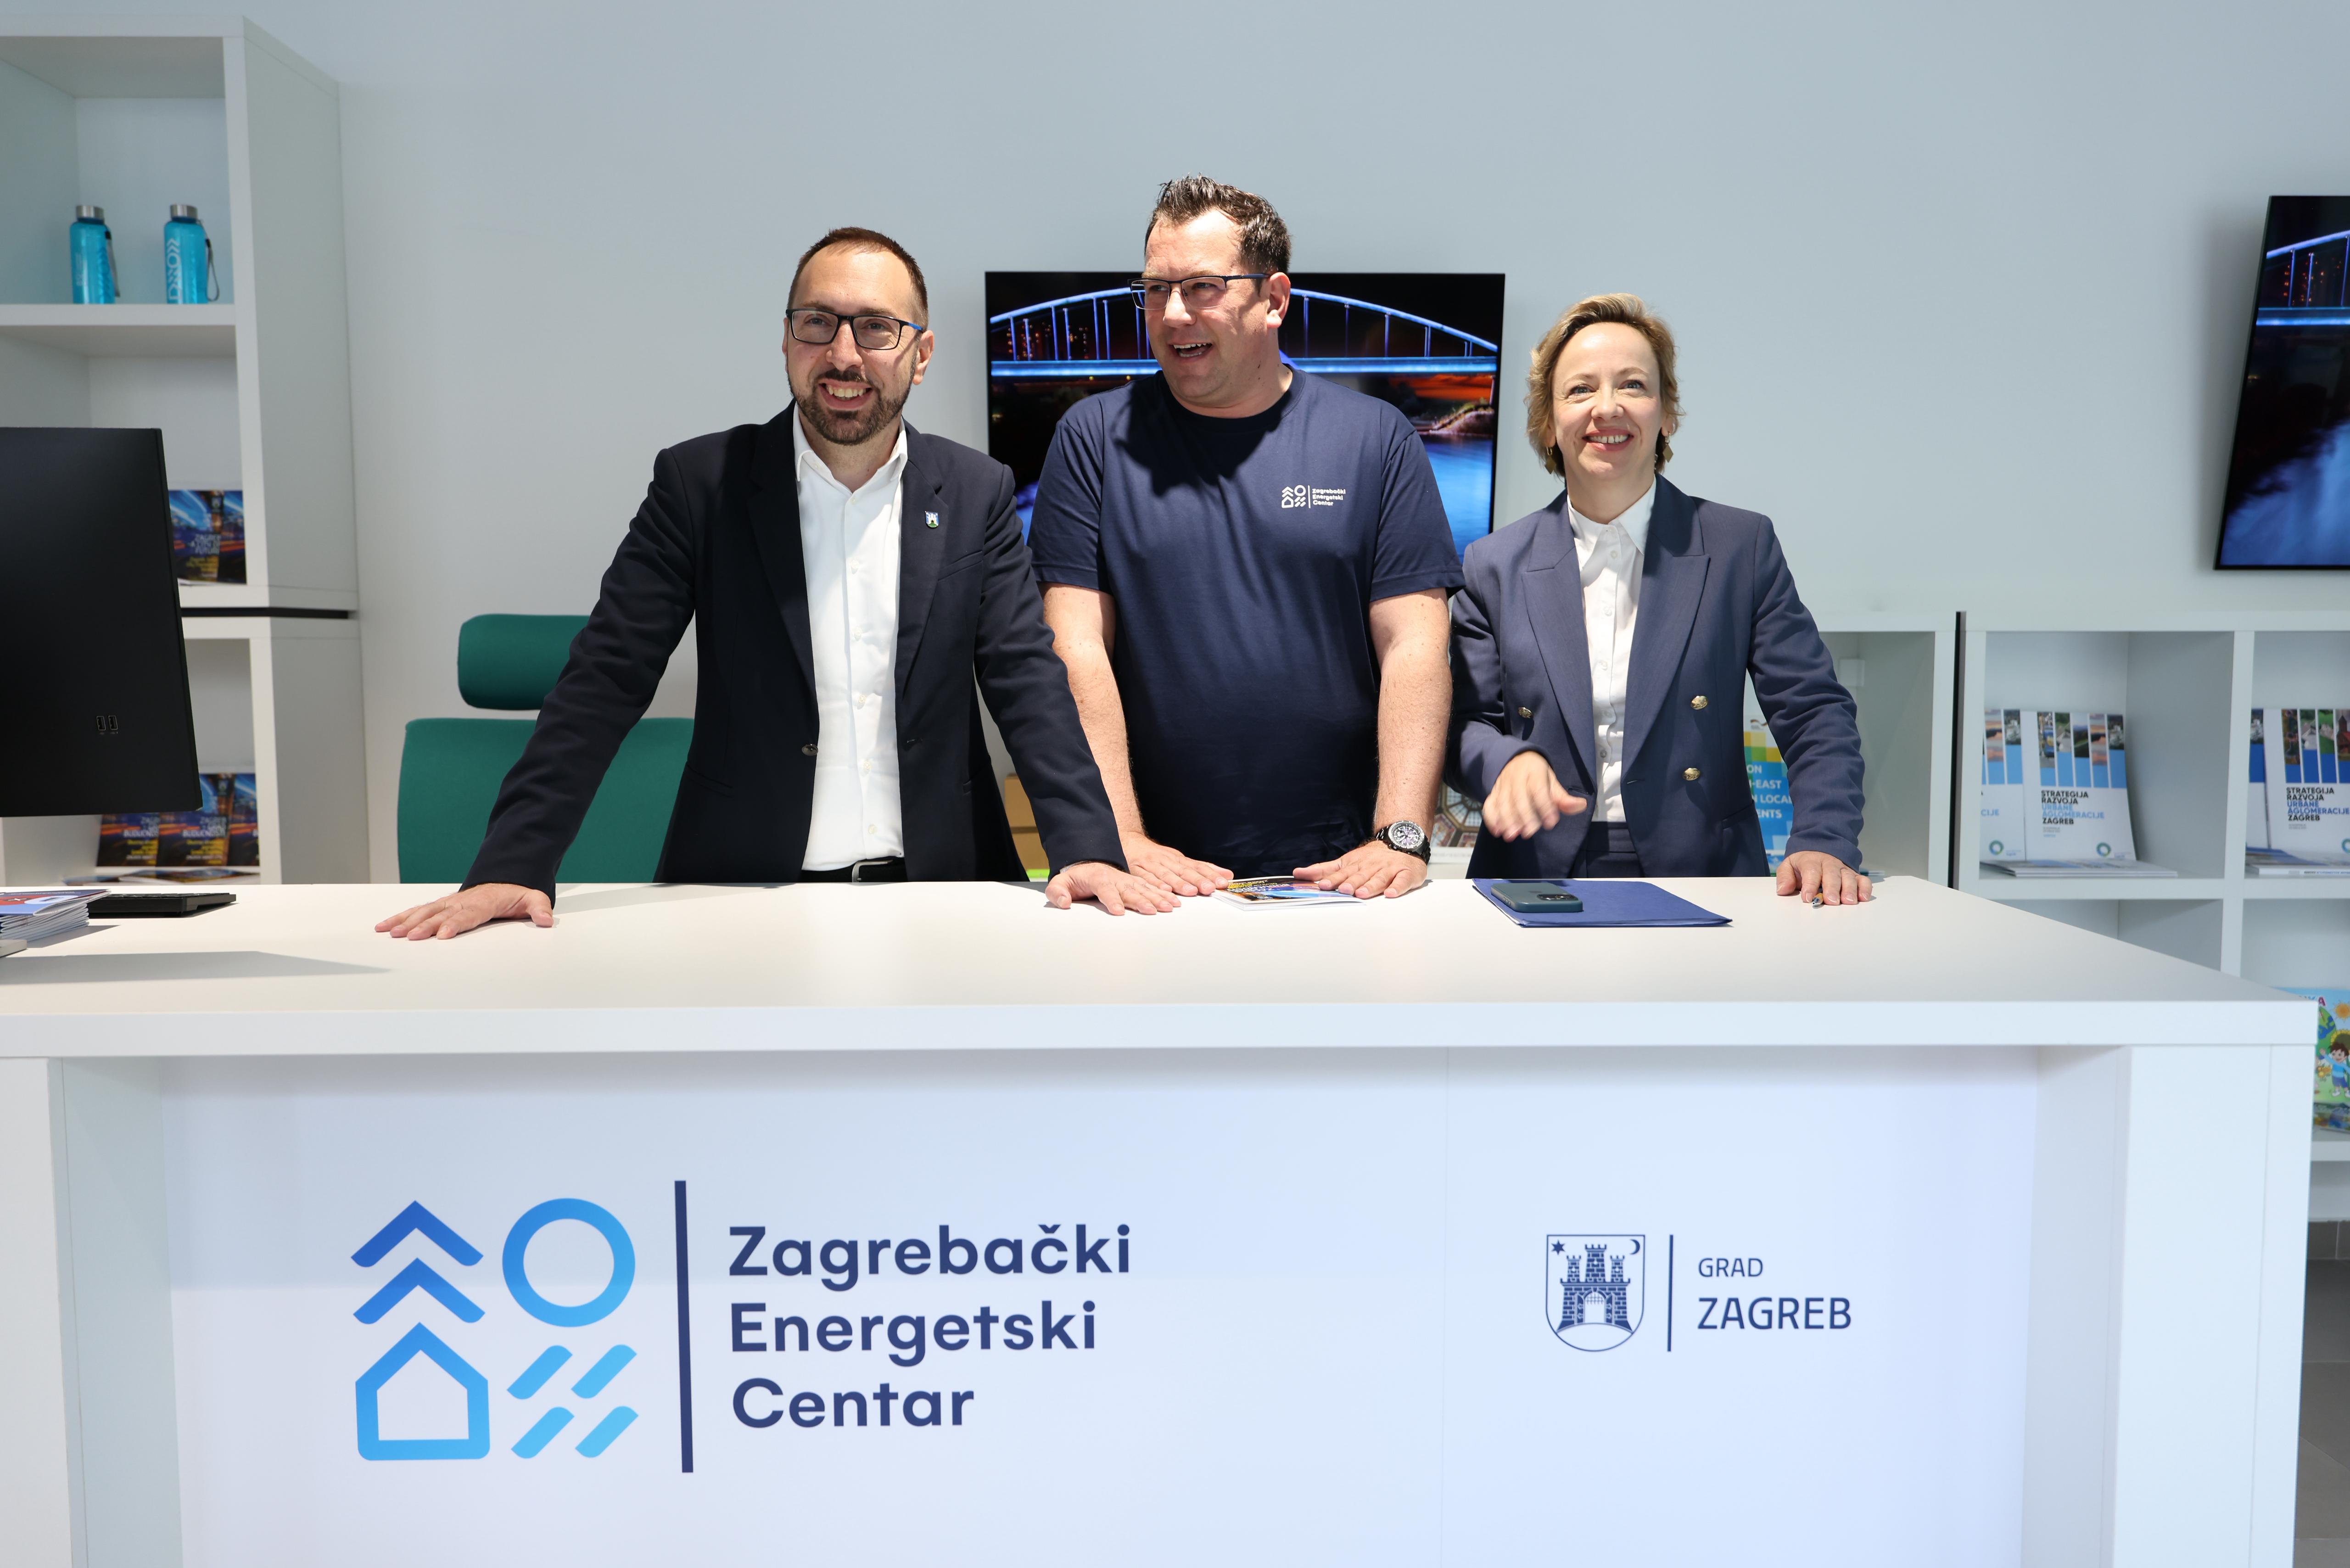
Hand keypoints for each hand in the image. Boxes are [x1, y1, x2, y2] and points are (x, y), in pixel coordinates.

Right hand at [375, 883, 552, 939]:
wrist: (504, 880)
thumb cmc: (516, 894)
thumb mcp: (533, 898)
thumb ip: (539, 908)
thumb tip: (546, 919)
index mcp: (483, 902)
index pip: (467, 915)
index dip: (454, 924)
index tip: (442, 935)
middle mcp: (461, 902)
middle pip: (441, 915)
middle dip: (424, 926)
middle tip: (409, 937)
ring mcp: (448, 903)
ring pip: (424, 911)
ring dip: (407, 922)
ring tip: (390, 932)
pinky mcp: (440, 905)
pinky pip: (418, 910)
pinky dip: (401, 917)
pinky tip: (385, 927)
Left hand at [1045, 860, 1179, 915]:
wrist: (1087, 864)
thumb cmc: (1074, 878)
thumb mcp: (1060, 882)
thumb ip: (1057, 892)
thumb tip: (1064, 902)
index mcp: (1097, 877)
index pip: (1105, 889)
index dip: (1112, 900)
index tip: (1118, 911)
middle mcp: (1115, 878)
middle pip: (1129, 890)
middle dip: (1141, 901)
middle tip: (1151, 911)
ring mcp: (1127, 880)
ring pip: (1144, 889)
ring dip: (1157, 898)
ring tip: (1168, 907)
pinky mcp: (1135, 883)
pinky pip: (1151, 888)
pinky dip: (1162, 895)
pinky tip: (1173, 902)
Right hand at [1119, 833, 1231, 896]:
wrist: (1129, 842)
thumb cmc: (1158, 855)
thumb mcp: (1180, 859)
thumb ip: (1202, 868)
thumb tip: (1227, 875)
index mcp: (1177, 858)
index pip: (1197, 866)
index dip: (1210, 874)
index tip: (1222, 882)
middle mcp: (1166, 860)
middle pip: (1184, 870)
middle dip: (1198, 880)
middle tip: (1209, 888)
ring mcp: (1152, 865)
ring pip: (1167, 875)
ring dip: (1179, 883)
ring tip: (1190, 891)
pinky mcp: (1138, 870)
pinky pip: (1147, 878)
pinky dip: (1156, 884)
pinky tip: (1164, 890)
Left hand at [1295, 842, 1427, 898]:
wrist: (1401, 842)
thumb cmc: (1370, 858)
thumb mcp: (1345, 861)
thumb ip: (1323, 869)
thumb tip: (1298, 873)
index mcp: (1355, 864)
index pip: (1343, 872)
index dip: (1334, 879)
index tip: (1323, 885)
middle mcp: (1371, 866)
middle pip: (1360, 875)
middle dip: (1351, 883)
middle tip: (1343, 890)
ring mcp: (1389, 869)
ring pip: (1379, 878)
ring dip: (1370, 886)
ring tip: (1362, 893)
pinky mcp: (1405, 873)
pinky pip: (1402, 881)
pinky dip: (1397, 887)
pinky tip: (1391, 893)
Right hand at [1482, 751, 1587, 839]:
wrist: (1514, 759)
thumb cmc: (1536, 775)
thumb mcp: (1551, 781)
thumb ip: (1563, 798)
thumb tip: (1581, 806)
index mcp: (1535, 772)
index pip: (1539, 789)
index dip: (1545, 806)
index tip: (1551, 823)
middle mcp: (1517, 777)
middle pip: (1519, 797)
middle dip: (1523, 816)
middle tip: (1529, 833)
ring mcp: (1503, 785)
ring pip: (1503, 802)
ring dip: (1506, 819)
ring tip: (1512, 835)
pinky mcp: (1493, 792)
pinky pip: (1489, 804)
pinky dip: (1491, 818)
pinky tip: (1497, 831)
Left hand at [1776, 851, 1871, 904]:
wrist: (1819, 850)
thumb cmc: (1803, 863)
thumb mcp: (1788, 866)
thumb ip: (1784, 877)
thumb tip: (1782, 890)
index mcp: (1811, 861)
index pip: (1811, 871)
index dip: (1810, 885)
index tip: (1808, 898)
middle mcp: (1829, 864)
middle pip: (1832, 875)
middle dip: (1832, 889)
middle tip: (1831, 901)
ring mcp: (1843, 869)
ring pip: (1849, 878)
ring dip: (1849, 889)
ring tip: (1848, 901)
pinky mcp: (1854, 875)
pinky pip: (1863, 880)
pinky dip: (1865, 888)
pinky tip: (1863, 898)